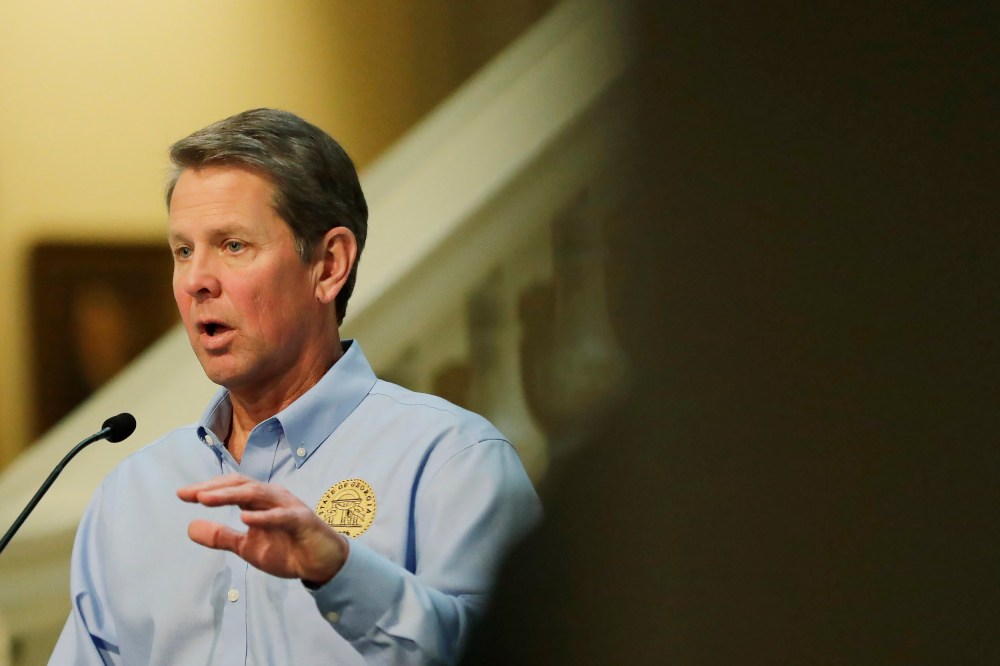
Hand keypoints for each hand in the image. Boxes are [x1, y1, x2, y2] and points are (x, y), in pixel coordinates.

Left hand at [177, 474, 348, 585]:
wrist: (320, 563)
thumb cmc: (286, 549)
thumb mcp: (246, 546)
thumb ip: (221, 536)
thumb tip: (190, 527)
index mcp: (259, 500)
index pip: (231, 487)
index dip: (207, 488)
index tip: (181, 494)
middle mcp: (272, 497)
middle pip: (240, 484)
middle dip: (214, 488)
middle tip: (190, 494)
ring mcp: (288, 506)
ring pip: (257, 493)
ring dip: (230, 494)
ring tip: (206, 499)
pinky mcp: (301, 520)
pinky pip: (281, 516)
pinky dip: (264, 516)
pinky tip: (245, 517)